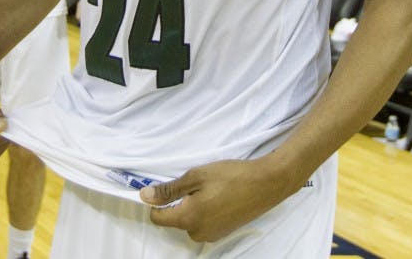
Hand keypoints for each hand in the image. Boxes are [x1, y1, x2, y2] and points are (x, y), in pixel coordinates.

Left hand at [139, 158, 292, 242]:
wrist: (266, 184)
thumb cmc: (230, 177)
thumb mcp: (195, 177)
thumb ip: (169, 190)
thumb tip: (145, 196)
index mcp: (189, 219)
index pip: (158, 218)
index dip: (155, 201)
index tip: (163, 185)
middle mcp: (199, 233)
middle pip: (174, 219)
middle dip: (178, 202)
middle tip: (194, 183)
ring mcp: (213, 235)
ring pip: (189, 220)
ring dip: (192, 206)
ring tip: (208, 188)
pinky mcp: (223, 232)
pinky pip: (203, 222)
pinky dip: (204, 210)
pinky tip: (217, 195)